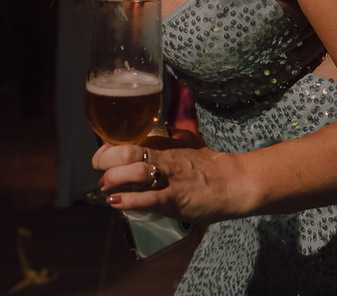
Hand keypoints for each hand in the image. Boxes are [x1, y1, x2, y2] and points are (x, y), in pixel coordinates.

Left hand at [92, 141, 239, 222]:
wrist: (236, 182)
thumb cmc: (213, 166)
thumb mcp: (190, 146)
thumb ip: (171, 140)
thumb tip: (156, 134)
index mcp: (167, 146)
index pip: (130, 141)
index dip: (109, 150)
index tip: (101, 158)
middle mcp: (166, 159)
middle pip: (127, 154)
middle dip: (105, 163)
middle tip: (100, 174)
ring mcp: (171, 178)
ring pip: (135, 173)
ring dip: (114, 181)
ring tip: (106, 189)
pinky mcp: (177, 198)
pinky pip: (149, 198)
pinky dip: (128, 201)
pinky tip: (115, 203)